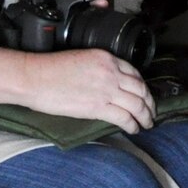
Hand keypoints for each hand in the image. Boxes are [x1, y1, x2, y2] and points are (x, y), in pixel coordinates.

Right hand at [16, 48, 155, 132]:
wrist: (35, 78)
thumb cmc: (49, 69)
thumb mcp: (80, 59)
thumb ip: (98, 69)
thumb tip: (107, 86)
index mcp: (106, 58)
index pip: (134, 72)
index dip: (142, 86)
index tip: (144, 95)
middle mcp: (111, 72)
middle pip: (140, 89)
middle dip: (149, 103)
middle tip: (152, 112)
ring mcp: (106, 89)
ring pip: (137, 104)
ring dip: (146, 116)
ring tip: (147, 123)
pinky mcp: (99, 106)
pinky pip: (125, 117)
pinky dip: (133, 125)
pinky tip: (134, 129)